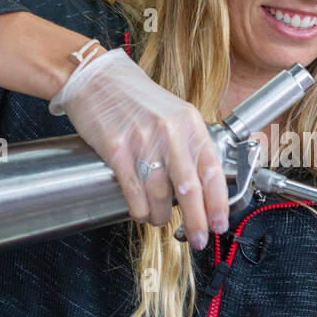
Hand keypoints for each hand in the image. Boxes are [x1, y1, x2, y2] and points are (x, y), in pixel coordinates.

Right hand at [56, 49, 229, 248]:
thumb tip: (203, 187)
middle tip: (198, 238)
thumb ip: (190, 145)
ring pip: (159, 195)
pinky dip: (139, 209)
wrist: (97, 78)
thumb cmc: (136, 98)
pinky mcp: (115, 149)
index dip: (218, 203)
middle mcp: (169, 132)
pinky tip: (141, 212)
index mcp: (189, 123)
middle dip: (196, 221)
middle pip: (189, 189)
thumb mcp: (174, 114)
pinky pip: (133, 191)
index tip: (219, 224)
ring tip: (159, 219)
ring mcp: (142, 141)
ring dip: (161, 216)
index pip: (212, 170)